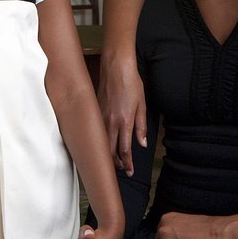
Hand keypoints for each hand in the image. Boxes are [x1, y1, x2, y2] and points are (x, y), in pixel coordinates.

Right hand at [99, 55, 146, 174]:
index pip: (125, 150)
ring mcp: (101, 117)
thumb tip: (142, 144)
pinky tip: (105, 144)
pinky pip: (98, 132)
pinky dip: (102, 142)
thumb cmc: (130, 83)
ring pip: (103, 143)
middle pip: (111, 151)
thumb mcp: (142, 105)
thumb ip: (141, 126)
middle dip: (117, 163)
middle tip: (123, 169)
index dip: (128, 164)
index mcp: (124, 122)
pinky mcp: (96, 111)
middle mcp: (110, 122)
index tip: (130, 171)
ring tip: (115, 161)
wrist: (115, 67)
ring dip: (108, 154)